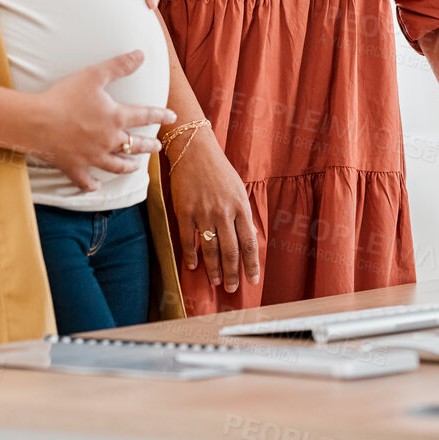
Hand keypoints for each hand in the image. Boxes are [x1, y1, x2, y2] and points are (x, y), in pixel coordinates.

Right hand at [29, 50, 174, 189]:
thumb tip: (141, 54)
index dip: (160, 115)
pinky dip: (92, 184)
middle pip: (135, 145)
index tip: (172, 117)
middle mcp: (108, 140)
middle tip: (157, 147)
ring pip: (116, 165)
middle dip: (148, 146)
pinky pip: (86, 180)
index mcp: (115, 117)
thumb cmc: (64, 96)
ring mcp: (92, 156)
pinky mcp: (74, 167)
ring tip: (136, 166)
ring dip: (128, 166)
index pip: (145, 116)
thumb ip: (119, 66)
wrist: (36, 121)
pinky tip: (96, 186)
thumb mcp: (94, 75)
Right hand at [168, 128, 259, 292]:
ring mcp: (204, 213)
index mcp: (241, 207)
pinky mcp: (185, 212)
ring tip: (215, 282)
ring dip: (213, 269)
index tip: (253, 280)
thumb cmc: (219, 170)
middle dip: (232, 273)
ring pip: (210, 249)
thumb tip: (249, 236)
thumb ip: (243, 213)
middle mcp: (224, 212)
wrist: (194, 150)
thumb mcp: (239, 189)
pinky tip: (193, 266)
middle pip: (230, 251)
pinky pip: (189, 239)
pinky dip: (191, 255)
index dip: (252, 265)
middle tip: (232, 288)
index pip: (249, 243)